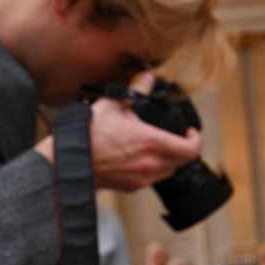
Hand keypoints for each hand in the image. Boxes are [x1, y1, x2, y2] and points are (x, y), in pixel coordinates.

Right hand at [34, 72, 201, 190]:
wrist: (69, 161)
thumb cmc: (89, 133)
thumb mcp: (112, 105)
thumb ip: (135, 91)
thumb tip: (147, 77)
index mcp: (152, 143)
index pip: (191, 149)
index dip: (195, 140)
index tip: (190, 132)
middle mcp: (151, 164)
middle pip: (181, 161)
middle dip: (181, 149)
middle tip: (174, 137)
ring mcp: (142, 178)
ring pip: (167, 172)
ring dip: (167, 160)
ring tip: (154, 146)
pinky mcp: (131, 187)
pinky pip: (151, 180)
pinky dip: (151, 170)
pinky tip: (137, 158)